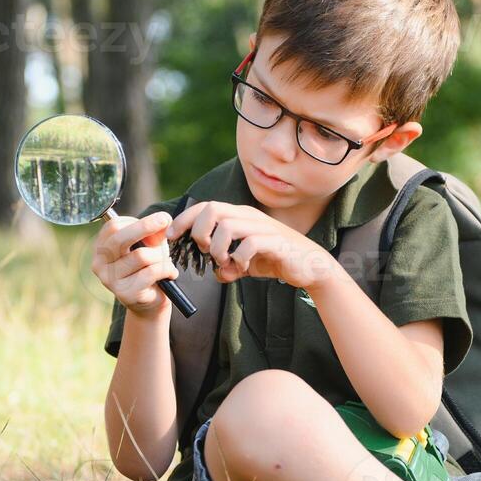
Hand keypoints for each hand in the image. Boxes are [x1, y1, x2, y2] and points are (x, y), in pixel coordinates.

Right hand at [91, 211, 179, 317]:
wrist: (151, 302)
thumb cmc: (149, 268)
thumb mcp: (152, 246)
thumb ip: (154, 233)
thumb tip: (163, 220)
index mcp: (101, 248)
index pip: (113, 226)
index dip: (138, 221)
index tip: (160, 219)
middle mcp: (99, 263)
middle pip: (119, 237)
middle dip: (146, 227)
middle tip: (165, 220)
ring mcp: (110, 280)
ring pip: (141, 255)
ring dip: (160, 256)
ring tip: (165, 263)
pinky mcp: (125, 293)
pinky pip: (152, 272)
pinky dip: (167, 270)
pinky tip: (170, 274)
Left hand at [167, 200, 337, 289]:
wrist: (310, 266)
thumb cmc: (276, 260)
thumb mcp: (246, 264)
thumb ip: (228, 266)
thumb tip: (216, 274)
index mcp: (240, 216)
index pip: (205, 207)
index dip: (184, 219)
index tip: (171, 237)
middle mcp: (249, 217)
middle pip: (212, 209)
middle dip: (199, 231)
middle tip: (204, 251)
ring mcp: (262, 227)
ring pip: (227, 225)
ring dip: (218, 248)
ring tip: (224, 262)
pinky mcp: (275, 242)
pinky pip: (250, 244)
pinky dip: (240, 258)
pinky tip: (242, 267)